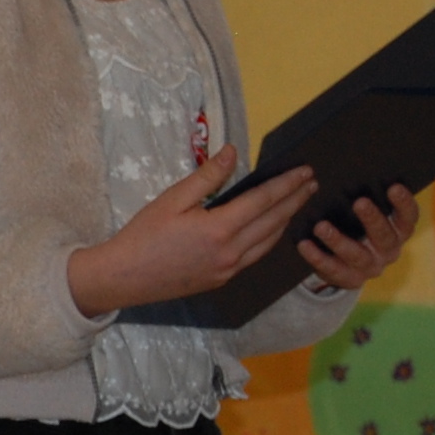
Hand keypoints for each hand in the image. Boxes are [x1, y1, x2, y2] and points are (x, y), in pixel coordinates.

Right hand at [66, 147, 318, 317]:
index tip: (305, 171)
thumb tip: (232, 154)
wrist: (123, 278)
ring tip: (297, 203)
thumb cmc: (143, 235)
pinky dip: (269, 239)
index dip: (287, 184)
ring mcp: (228, 269)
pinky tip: (271, 230)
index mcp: (219, 228)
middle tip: (311, 183)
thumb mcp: (171, 199)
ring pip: (268, 242)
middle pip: (273, 221)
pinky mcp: (221, 279)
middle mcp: (231, 251)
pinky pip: (255, 256)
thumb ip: (206, 177)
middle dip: (295, 200)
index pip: (264, 201)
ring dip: (286, 221)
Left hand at [298, 184, 418, 292]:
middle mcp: (388, 251)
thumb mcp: (365, 215)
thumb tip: (352, 167)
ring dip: (339, 240)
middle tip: (359, 202)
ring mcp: (370, 267)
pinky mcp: (349, 279)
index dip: (404, 204)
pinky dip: (317, 257)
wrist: (344, 263)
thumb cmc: (356, 226)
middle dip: (373, 219)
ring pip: (357, 255)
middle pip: (385, 236)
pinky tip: (305, 245)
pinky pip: (333, 270)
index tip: (393, 187)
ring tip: (321, 226)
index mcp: (397, 232)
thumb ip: (366, 198)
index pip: (408, 218)